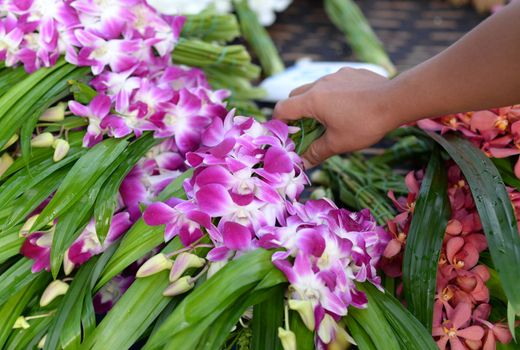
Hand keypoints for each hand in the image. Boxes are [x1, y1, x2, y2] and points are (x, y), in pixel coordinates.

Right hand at [273, 67, 402, 167]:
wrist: (396, 100)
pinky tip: (349, 107)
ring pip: (315, 88)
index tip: (283, 134)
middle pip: (295, 96)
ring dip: (314, 103)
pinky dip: (333, 95)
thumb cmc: (365, 124)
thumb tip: (302, 164)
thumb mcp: (338, 143)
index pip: (282, 108)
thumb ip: (316, 153)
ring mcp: (336, 75)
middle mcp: (320, 83)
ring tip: (328, 118)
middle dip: (295, 112)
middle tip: (305, 129)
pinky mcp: (351, 73)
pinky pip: (334, 83)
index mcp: (312, 100)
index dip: (278, 122)